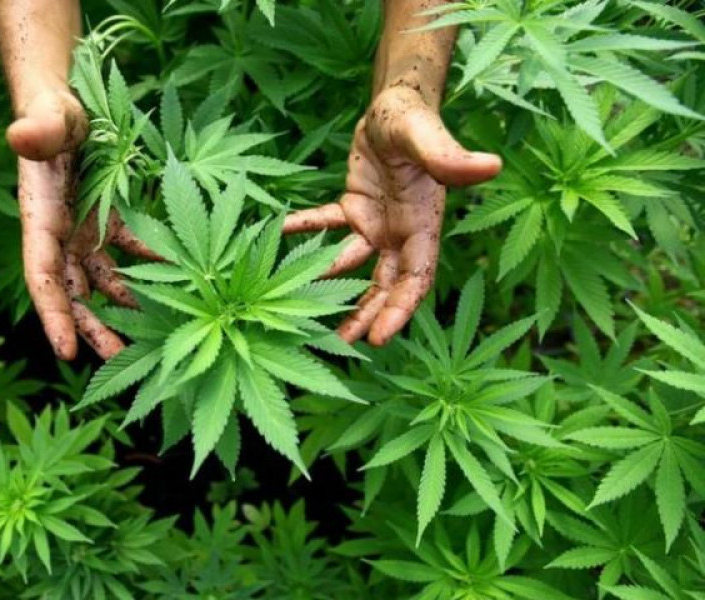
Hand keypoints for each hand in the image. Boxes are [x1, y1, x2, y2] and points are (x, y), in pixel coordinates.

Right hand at [11, 87, 152, 360]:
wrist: (65, 106)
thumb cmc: (53, 113)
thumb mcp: (49, 118)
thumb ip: (38, 128)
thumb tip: (20, 136)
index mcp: (40, 220)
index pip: (42, 277)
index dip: (53, 315)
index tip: (66, 351)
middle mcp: (61, 236)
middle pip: (74, 294)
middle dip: (94, 330)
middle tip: (120, 362)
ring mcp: (84, 233)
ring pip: (104, 283)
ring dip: (126, 310)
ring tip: (153, 339)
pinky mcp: (108, 223)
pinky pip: (133, 253)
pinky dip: (153, 267)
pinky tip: (182, 281)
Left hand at [284, 85, 501, 346]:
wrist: (398, 100)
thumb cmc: (415, 117)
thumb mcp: (426, 137)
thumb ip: (449, 158)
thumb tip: (491, 166)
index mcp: (424, 224)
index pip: (415, 278)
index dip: (399, 309)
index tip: (379, 337)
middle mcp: (402, 232)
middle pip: (385, 284)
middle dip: (367, 314)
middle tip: (342, 343)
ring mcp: (377, 223)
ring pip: (357, 267)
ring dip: (336, 288)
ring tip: (310, 312)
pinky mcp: (354, 208)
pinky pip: (327, 225)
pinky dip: (305, 230)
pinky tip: (280, 234)